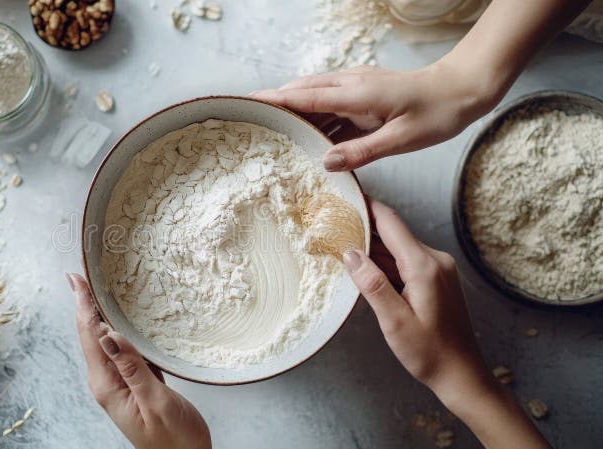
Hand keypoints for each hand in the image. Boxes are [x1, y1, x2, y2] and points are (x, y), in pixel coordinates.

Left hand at [69, 274, 211, 448]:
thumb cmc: (175, 440)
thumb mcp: (156, 402)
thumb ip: (133, 369)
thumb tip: (109, 334)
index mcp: (108, 386)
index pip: (91, 337)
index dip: (84, 306)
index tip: (76, 280)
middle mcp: (109, 383)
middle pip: (92, 335)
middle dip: (85, 305)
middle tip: (78, 276)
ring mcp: (121, 383)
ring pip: (106, 341)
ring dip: (99, 315)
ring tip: (94, 290)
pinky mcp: (135, 384)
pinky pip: (122, 350)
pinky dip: (119, 330)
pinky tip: (121, 321)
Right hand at [252, 63, 499, 171]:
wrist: (462, 89)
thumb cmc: (437, 112)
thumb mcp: (401, 139)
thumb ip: (362, 151)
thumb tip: (325, 162)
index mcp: (356, 93)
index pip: (304, 96)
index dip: (274, 100)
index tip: (247, 103)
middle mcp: (351, 85)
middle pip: (302, 92)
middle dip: (275, 105)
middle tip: (250, 121)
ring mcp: (356, 89)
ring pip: (314, 99)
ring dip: (295, 115)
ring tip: (272, 135)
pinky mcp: (363, 96)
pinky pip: (330, 107)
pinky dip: (315, 121)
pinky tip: (309, 139)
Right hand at [342, 200, 489, 397]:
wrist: (461, 374)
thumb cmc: (429, 353)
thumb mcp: (394, 321)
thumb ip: (372, 284)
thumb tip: (350, 253)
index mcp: (424, 266)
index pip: (390, 222)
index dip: (365, 207)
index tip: (343, 197)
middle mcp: (434, 260)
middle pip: (392, 233)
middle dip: (362, 230)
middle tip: (332, 227)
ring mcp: (437, 269)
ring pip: (397, 249)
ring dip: (371, 250)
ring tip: (341, 250)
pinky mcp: (435, 280)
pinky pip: (404, 262)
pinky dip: (384, 264)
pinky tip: (365, 273)